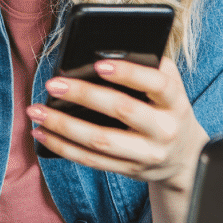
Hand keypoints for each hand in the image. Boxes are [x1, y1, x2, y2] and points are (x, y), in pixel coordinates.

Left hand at [29, 57, 206, 187]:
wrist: (185, 158)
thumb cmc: (167, 110)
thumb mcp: (170, 90)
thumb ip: (149, 69)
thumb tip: (105, 52)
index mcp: (176, 103)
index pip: (157, 84)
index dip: (129, 73)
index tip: (99, 64)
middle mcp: (165, 130)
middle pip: (122, 111)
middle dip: (84, 95)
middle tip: (54, 84)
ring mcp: (146, 154)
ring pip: (100, 141)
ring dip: (63, 125)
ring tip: (37, 110)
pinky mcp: (128, 170)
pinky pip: (91, 160)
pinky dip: (63, 146)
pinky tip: (43, 132)